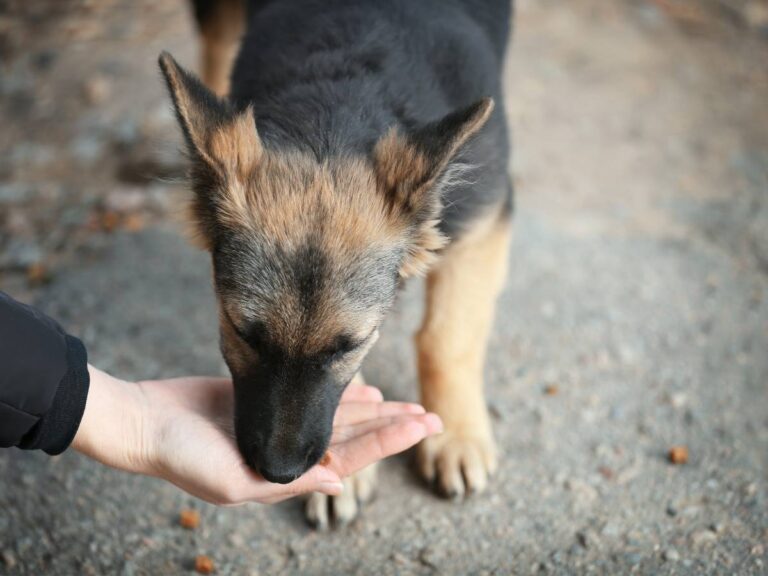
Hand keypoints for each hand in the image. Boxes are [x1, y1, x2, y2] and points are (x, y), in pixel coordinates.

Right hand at [72, 366, 441, 504]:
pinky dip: (341, 394)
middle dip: (393, 427)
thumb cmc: (182, 455)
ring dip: (374, 412)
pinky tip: (366, 390)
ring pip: (340, 416)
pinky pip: (314, 396)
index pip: (350, 457)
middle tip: (432, 415)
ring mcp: (281, 422)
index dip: (389, 442)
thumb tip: (337, 480)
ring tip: (407, 406)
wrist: (146, 421)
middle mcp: (289, 449)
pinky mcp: (270, 398)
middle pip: (354, 437)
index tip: (422, 427)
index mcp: (286, 474)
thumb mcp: (232, 482)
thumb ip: (286, 481)